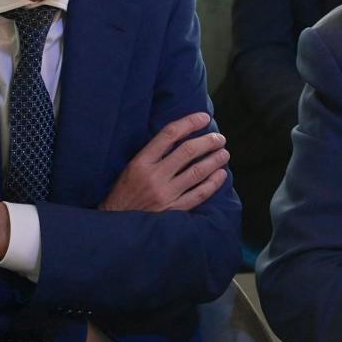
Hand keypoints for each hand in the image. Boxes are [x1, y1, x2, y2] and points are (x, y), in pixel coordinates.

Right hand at [99, 112, 228, 211]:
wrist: (117, 224)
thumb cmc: (125, 192)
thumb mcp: (132, 167)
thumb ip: (154, 153)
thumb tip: (182, 136)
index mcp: (141, 162)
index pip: (169, 134)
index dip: (189, 123)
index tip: (204, 118)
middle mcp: (154, 176)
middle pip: (187, 152)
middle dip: (208, 141)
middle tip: (219, 138)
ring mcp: (165, 195)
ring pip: (197, 172)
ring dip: (214, 160)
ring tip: (224, 153)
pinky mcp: (174, 211)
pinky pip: (199, 194)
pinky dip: (213, 183)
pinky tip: (221, 175)